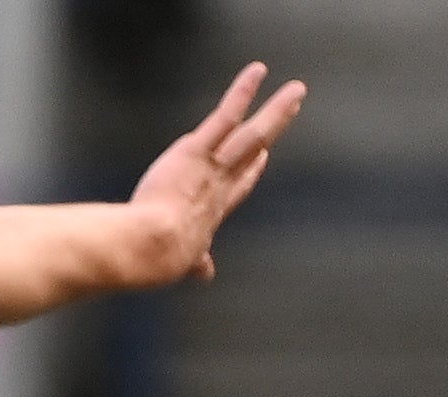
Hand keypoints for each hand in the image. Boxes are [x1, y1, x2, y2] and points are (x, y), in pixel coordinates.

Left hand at [123, 62, 304, 285]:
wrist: (151, 248)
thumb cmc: (156, 259)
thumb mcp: (180, 262)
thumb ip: (194, 262)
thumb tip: (204, 273)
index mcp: (213, 212)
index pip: (238, 187)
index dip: (251, 172)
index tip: (263, 159)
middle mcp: (220, 186)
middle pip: (254, 153)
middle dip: (274, 130)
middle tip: (290, 112)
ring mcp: (213, 166)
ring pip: (253, 134)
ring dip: (277, 110)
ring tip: (296, 90)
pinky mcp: (198, 150)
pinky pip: (226, 116)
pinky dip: (243, 92)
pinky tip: (258, 71)